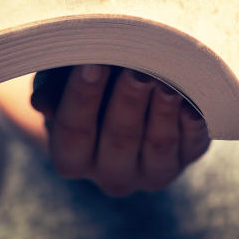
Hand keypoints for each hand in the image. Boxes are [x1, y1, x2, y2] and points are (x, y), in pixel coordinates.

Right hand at [30, 65, 209, 196]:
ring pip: (157, 146)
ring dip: (162, 112)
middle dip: (127, 102)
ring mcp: (151, 172)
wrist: (121, 97)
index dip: (82, 98)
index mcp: (72, 159)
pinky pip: (192, 146)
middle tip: (135, 70)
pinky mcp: (186, 159)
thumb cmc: (86, 83)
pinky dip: (193, 125)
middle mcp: (111, 174)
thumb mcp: (61, 83)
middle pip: (119, 140)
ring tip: (166, 82)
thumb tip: (44, 102)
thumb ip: (52, 88)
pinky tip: (193, 102)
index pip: (74, 132)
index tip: (91, 64)